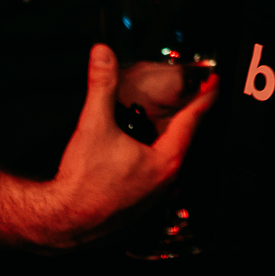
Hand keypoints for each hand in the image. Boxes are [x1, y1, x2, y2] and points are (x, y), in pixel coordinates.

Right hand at [36, 43, 217, 248]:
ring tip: (162, 123)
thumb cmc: (81, 181)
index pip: (192, 121)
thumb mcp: (94, 125)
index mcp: (164, 161)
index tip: (213, 83)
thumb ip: (101, 86)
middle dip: (186, 117)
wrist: (61, 221)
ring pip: (169, 162)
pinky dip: (153, 160)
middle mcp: (165, 183)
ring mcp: (154, 200)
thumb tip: (103, 55)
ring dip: (168, 141)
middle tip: (189, 97)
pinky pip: (155, 179)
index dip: (204, 98)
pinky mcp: (140, 209)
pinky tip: (139, 153)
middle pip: (183, 141)